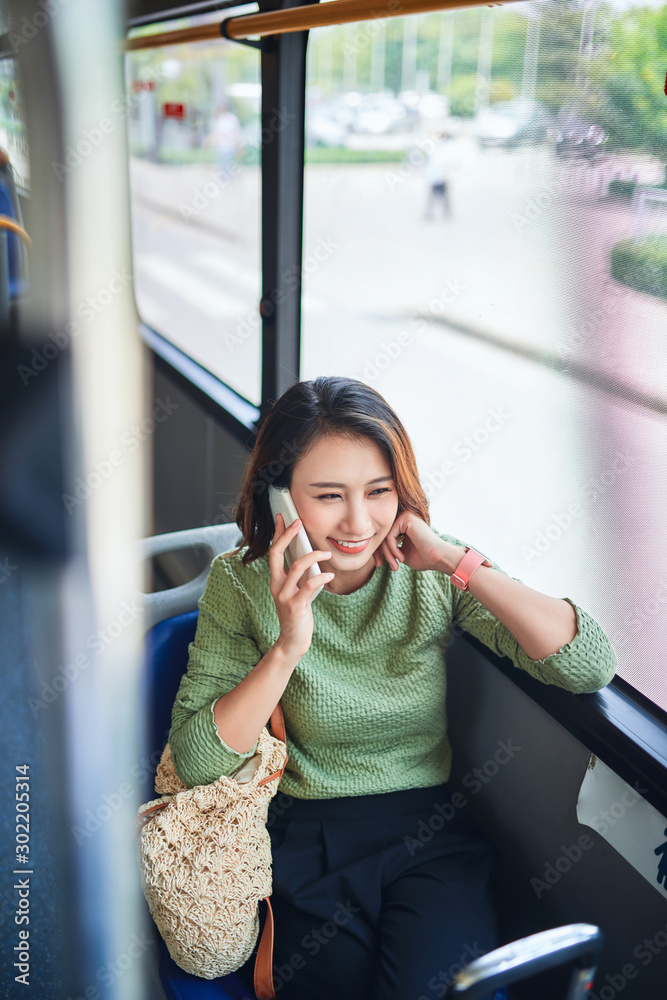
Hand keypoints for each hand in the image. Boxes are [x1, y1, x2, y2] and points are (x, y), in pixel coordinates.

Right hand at [268, 512, 333, 658]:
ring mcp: (285, 595)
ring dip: (313, 556)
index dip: (278, 534)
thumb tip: (312, 555)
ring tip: (327, 553)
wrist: (293, 640)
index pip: (274, 552)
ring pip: (296, 567)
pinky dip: (321, 577)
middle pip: (277, 554)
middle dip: (287, 535)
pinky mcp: (296, 605)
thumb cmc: (297, 613)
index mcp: (276, 580)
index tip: (282, 517)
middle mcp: (276, 585)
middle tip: (299, 523)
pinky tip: (330, 574)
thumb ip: (300, 576)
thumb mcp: (296, 591)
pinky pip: (309, 586)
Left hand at [372, 511, 447, 573]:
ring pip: (384, 535)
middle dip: (380, 552)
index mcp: (402, 524)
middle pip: (381, 534)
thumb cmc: (423, 558)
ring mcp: (404, 516)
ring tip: (395, 565)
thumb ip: (389, 548)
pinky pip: (389, 535)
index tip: (379, 564)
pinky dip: (392, 549)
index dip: (378, 551)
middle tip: (387, 566)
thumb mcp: (400, 553)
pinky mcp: (406, 518)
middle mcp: (402, 517)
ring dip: (388, 553)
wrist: (439, 558)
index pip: (382, 535)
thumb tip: (373, 548)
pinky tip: (401, 557)